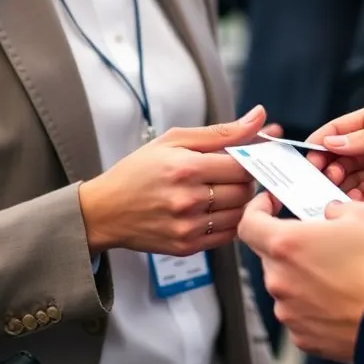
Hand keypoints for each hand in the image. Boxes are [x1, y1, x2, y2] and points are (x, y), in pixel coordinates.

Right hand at [78, 106, 265, 256]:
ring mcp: (188, 227)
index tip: (250, 156)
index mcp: (187, 168)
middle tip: (234, 173)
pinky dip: (230, 221)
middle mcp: (188, 200)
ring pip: (240, 214)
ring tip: (223, 190)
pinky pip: (227, 235)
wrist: (103, 211)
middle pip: (245, 190)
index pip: (243, 166)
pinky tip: (215, 209)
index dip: (253, 160)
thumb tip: (260, 116)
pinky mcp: (187, 247)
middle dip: (246, 180)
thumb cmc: (139, 170)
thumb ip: (222, 131)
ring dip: (240, 201)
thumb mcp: (175, 140)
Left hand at [239, 195, 363, 362]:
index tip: (269, 203)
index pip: (249, 224)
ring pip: (288, 284)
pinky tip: (343, 295)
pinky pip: (301, 312)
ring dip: (305, 274)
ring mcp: (291, 313)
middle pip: (271, 255)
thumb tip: (329, 213)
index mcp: (287, 245)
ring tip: (341, 270)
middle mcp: (281, 281)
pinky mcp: (305, 338)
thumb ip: (334, 208)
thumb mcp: (363, 213)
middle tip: (323, 238)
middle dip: (292, 243)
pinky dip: (315, 302)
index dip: (256, 209)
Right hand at [298, 103, 363, 229]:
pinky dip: (362, 201)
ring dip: (344, 187)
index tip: (308, 158)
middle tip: (329, 180)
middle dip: (330, 168)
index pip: (341, 128)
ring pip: (349, 178)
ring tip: (349, 195)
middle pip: (339, 156)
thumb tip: (332, 142)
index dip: (322, 142)